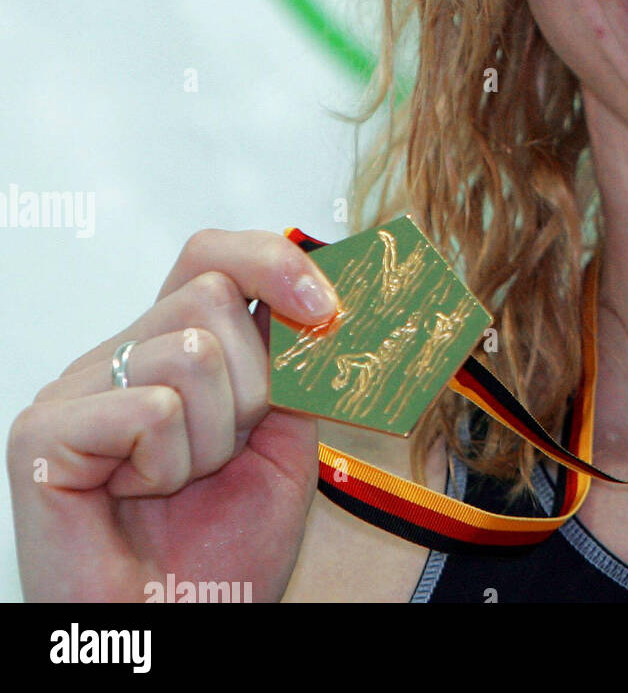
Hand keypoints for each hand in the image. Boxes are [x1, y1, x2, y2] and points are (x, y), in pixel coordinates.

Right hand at [7, 228, 340, 602]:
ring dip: (213, 436)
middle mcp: (118, 357)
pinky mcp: (41, 435)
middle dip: (250, 387)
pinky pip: (151, 408)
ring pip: (192, 351)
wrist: (181, 634)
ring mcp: (74, 391)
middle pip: (211, 296)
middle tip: (222, 457)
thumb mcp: (284, 439)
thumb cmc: (224, 553)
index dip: (271, 262)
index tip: (324, 308)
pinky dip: (168, 463)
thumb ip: (294, 364)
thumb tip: (323, 295)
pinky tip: (140, 498)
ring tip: (180, 486)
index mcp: (171, 348)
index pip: (212, 255)